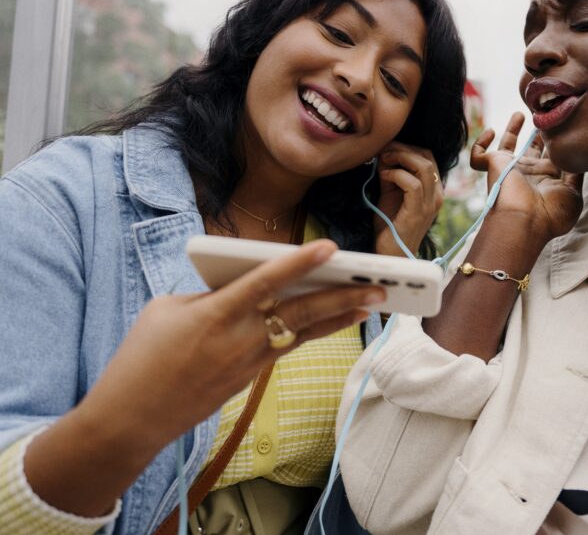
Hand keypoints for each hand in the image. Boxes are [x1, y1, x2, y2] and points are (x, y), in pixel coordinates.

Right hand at [75, 239, 381, 450]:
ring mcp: (248, 362)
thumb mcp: (167, 309)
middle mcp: (240, 338)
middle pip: (300, 312)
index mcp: (215, 314)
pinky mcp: (249, 378)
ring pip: (303, 332)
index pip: (266, 282)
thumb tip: (245, 288)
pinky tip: (336, 320)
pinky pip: (288, 346)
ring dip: (339, 316)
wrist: (130, 418)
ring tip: (372, 302)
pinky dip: (314, 331)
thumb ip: (210, 293)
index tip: (331, 247)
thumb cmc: (141, 357)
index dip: (299, 262)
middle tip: (379, 285)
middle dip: (342, 296)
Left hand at [373, 142, 443, 256]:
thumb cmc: (390, 225)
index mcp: (433, 189)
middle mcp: (436, 195)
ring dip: (400, 157)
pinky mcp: (418, 212)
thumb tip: (384, 153)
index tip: (387, 148)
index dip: (407, 147)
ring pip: (423, 166)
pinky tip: (383, 176)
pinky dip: (396, 174)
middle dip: (403, 148)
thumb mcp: (391, 193)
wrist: (391, 254)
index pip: (427, 156)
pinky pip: (412, 184)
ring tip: (383, 160)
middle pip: (427, 156)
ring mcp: (429, 204)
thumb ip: (391, 174)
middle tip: (383, 151)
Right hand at [470, 112, 583, 243]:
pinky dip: (480, 143)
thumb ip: (576, 173)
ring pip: (507, 146)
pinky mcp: (494, 165)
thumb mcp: (573, 193)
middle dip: (539, 134)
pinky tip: (491, 132)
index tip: (564, 125)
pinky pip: (478, 155)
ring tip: (520, 113)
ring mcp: (511, 168)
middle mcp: (529, 172)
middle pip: (532, 149)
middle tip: (546, 116)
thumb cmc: (551, 214)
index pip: (552, 156)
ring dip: (513, 128)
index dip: (557, 142)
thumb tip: (579, 156)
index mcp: (547, 178)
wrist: (525, 222)